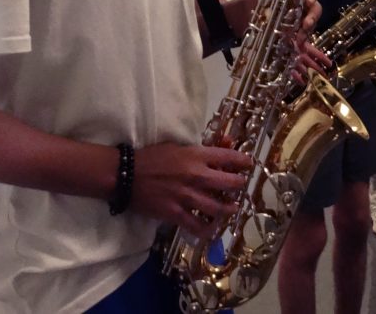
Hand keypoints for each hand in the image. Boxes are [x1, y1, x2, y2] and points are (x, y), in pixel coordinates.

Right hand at [132, 142, 251, 237]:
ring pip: (218, 208)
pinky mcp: (176, 214)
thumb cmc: (152, 157)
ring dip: (229, 208)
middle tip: (241, 186)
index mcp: (196, 156)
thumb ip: (200, 148)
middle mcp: (196, 176)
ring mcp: (187, 197)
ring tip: (233, 208)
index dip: (243, 161)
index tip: (249, 164)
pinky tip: (213, 229)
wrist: (126, 175)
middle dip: (239, 185)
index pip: (228, 158)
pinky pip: (198, 226)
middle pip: (230, 183)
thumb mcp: (177, 146)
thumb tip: (224, 144)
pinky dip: (208, 229)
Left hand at [289, 0, 327, 83]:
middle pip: (315, 9)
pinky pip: (305, 42)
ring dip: (309, 31)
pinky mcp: (295, 36)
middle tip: (306, 24)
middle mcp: (302, 6)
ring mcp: (299, 22)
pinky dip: (306, 48)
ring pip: (311, 25)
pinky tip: (300, 50)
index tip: (309, 0)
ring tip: (301, 37)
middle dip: (313, 16)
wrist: (246, 16)